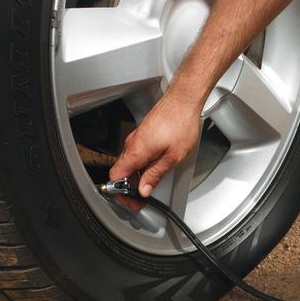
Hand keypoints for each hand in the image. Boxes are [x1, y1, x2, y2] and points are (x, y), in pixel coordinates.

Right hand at [109, 92, 202, 209]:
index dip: (120, 192)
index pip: (116, 176)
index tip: (130, 200)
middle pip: (122, 171)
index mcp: (136, 151)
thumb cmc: (180, 123)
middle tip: (139, 199)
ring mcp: (136, 137)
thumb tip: (144, 189)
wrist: (183, 100)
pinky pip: (135, 153)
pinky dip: (139, 165)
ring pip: (129, 162)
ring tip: (146, 187)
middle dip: (129, 187)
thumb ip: (155, 175)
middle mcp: (132, 143)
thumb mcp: (172, 157)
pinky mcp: (143, 134)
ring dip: (135, 176)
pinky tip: (150, 170)